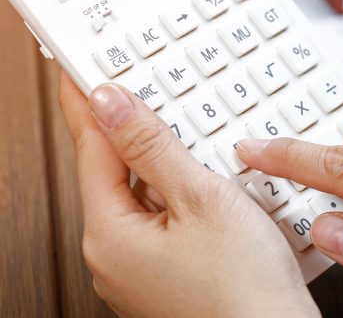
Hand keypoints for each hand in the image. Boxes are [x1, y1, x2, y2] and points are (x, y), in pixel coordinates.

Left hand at [59, 72, 318, 317]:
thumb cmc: (242, 291)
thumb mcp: (201, 200)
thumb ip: (152, 147)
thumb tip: (113, 105)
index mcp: (110, 235)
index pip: (89, 147)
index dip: (87, 100)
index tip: (83, 68)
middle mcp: (116, 255)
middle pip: (114, 170)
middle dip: (127, 126)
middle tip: (136, 85)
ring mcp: (142, 267)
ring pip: (144, 193)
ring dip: (160, 157)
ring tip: (179, 124)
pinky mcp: (170, 272)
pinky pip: (165, 217)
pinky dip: (179, 189)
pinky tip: (205, 175)